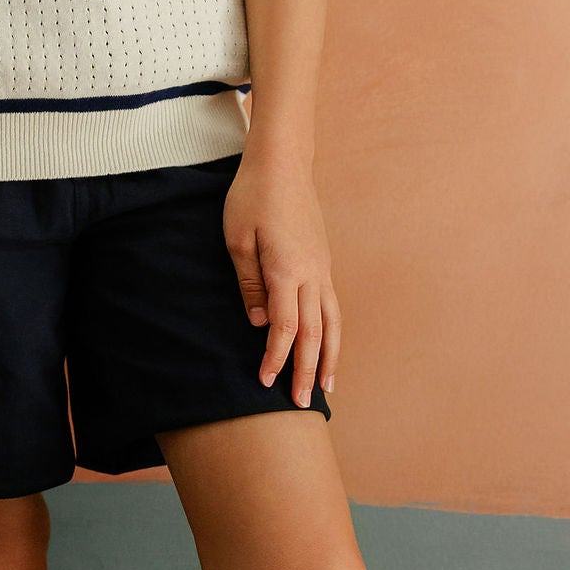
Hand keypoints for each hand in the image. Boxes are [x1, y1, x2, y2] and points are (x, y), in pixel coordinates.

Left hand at [222, 151, 340, 407]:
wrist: (282, 164)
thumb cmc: (252, 198)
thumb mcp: (237, 239)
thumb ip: (249, 284)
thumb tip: (259, 324)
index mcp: (287, 270)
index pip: (285, 326)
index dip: (276, 358)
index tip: (266, 383)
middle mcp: (312, 274)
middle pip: (314, 332)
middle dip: (306, 370)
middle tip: (300, 404)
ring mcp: (322, 268)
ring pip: (332, 322)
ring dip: (328, 357)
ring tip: (325, 387)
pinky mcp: (323, 262)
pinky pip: (332, 306)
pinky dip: (333, 333)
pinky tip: (327, 347)